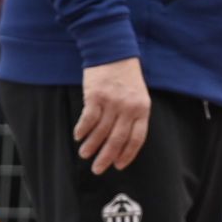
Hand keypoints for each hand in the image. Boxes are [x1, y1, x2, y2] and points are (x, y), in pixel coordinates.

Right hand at [76, 57, 151, 173]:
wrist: (113, 52)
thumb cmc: (126, 77)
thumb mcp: (138, 95)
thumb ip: (133, 116)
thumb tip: (122, 143)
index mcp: (142, 109)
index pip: (137, 138)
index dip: (127, 154)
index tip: (118, 165)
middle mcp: (128, 107)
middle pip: (117, 139)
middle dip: (106, 157)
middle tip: (97, 169)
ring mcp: (112, 101)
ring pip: (100, 132)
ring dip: (91, 146)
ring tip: (85, 154)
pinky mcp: (95, 95)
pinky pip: (88, 119)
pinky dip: (82, 130)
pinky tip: (78, 137)